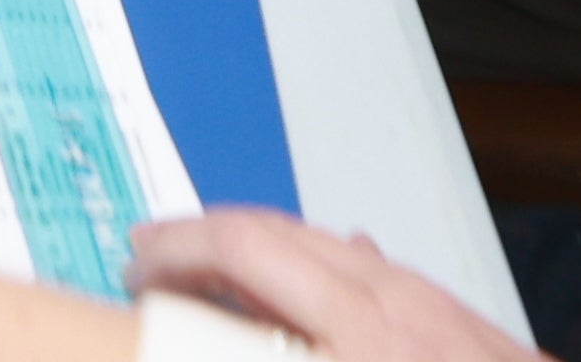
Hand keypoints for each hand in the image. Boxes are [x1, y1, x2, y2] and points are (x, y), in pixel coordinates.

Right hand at [130, 210, 545, 361]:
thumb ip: (283, 349)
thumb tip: (238, 344)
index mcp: (359, 329)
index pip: (246, 249)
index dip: (178, 251)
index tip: (136, 270)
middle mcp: (387, 294)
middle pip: (273, 231)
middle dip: (201, 239)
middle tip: (148, 261)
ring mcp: (419, 295)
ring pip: (315, 243)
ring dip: (250, 251)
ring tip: (207, 280)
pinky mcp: (443, 311)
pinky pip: (356, 268)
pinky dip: (305, 269)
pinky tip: (299, 296)